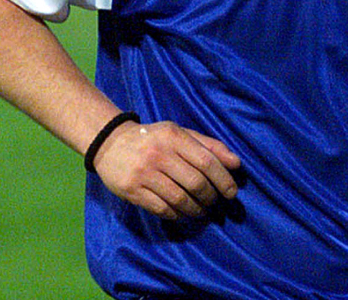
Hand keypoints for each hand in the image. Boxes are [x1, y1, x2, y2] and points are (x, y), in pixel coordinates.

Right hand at [92, 119, 240, 219]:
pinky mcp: (132, 190)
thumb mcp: (179, 133)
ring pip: (179, 199)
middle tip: (215, 202)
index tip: (232, 192)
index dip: (223, 179)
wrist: (111, 143)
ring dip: (196, 210)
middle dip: (210, 197)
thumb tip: (236, 163)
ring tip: (201, 211)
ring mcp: (144, 173)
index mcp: (174, 136)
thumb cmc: (154, 138)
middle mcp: (159, 154)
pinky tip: (182, 213)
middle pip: (195, 182)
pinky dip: (176, 214)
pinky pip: (161, 209)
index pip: (206, 161)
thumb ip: (208, 145)